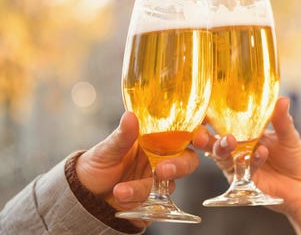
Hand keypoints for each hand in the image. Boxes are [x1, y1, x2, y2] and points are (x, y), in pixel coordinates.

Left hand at [75, 111, 205, 227]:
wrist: (85, 195)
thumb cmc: (97, 164)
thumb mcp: (106, 149)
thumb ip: (122, 135)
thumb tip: (131, 116)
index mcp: (155, 137)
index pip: (183, 130)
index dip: (198, 131)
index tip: (199, 135)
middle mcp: (162, 156)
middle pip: (187, 158)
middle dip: (181, 164)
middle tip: (164, 170)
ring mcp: (158, 179)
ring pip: (172, 182)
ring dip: (149, 187)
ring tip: (122, 191)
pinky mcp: (153, 199)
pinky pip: (156, 201)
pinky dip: (138, 199)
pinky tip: (121, 195)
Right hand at [207, 97, 300, 234]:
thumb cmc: (296, 157)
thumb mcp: (288, 135)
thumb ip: (281, 119)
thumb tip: (282, 99)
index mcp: (244, 133)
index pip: (222, 124)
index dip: (210, 119)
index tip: (204, 112)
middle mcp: (238, 149)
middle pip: (215, 142)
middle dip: (206, 137)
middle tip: (205, 131)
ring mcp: (239, 165)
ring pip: (221, 157)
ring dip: (222, 148)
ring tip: (230, 141)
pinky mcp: (244, 181)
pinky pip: (240, 170)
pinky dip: (251, 160)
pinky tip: (262, 152)